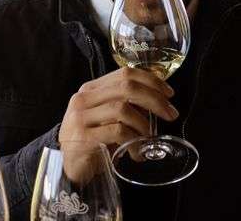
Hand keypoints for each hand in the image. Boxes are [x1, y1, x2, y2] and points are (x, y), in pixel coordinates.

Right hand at [58, 67, 177, 180]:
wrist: (69, 167)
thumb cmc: (94, 141)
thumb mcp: (109, 119)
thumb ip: (128, 106)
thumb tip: (158, 102)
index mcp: (92, 89)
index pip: (125, 73)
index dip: (151, 80)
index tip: (169, 94)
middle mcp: (84, 98)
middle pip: (127, 87)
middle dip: (155, 100)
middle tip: (170, 114)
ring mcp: (81, 117)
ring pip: (123, 109)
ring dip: (144, 124)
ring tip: (149, 139)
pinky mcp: (83, 137)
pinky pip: (117, 131)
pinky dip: (133, 141)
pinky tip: (137, 153)